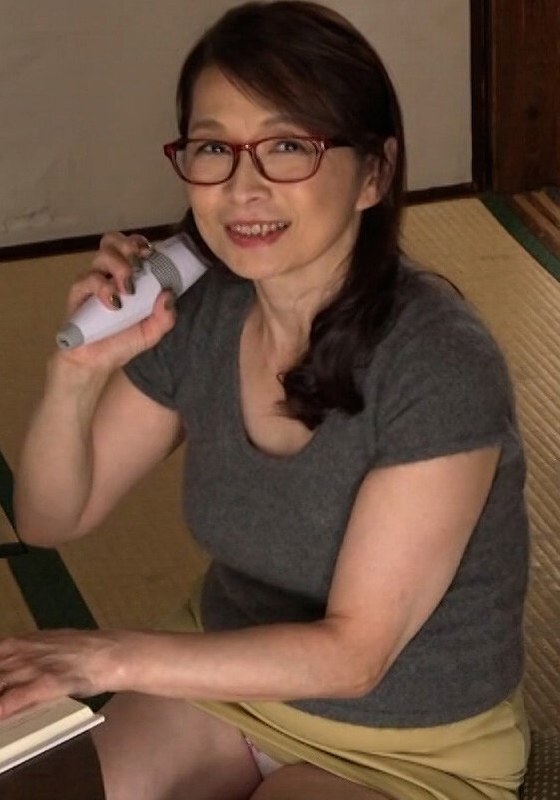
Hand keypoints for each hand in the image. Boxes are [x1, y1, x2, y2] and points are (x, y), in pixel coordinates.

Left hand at [0, 629, 134, 717]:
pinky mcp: (45, 683)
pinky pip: (13, 699)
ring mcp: (32, 667)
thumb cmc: (82, 651)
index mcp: (18, 642)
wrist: (111, 652)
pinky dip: (2, 709)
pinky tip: (1, 717)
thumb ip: (24, 659)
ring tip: (0, 715)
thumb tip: (9, 673)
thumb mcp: (47, 647)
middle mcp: (19, 652)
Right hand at [58, 232, 176, 371]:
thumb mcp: (150, 333)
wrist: (95, 363)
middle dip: (127, 246)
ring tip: (128, 289)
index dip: (140, 243)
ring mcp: (92, 282)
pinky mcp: (78, 294)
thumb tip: (169, 294)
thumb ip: (165, 317)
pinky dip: (103, 287)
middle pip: (112, 241)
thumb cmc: (121, 343)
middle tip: (139, 264)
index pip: (131, 246)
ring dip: (119, 266)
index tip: (151, 254)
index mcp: (128, 277)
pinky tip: (114, 303)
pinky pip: (87, 280)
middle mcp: (109, 274)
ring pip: (101, 256)